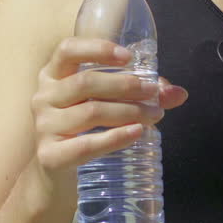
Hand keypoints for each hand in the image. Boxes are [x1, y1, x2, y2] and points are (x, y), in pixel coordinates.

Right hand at [30, 37, 187, 181]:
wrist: (58, 173)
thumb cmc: (85, 128)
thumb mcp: (106, 103)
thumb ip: (141, 94)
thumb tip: (179, 94)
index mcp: (53, 75)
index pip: (68, 50)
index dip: (98, 49)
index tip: (129, 57)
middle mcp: (43, 96)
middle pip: (85, 83)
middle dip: (125, 85)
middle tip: (153, 93)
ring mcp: (43, 127)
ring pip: (90, 113)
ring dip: (128, 112)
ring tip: (155, 115)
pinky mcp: (49, 156)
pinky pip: (85, 145)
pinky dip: (115, 138)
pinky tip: (137, 133)